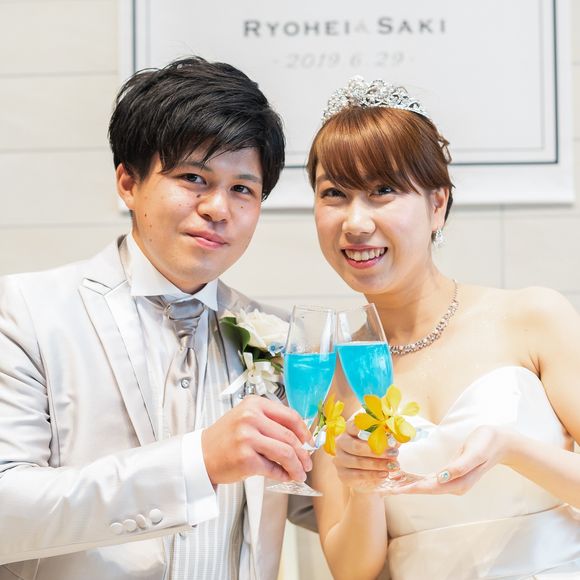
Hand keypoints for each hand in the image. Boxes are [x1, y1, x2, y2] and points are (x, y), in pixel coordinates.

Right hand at [202, 395, 312, 484]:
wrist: (201, 455)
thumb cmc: (227, 438)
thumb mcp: (247, 418)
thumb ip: (271, 422)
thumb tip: (301, 438)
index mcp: (254, 404)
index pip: (290, 416)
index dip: (304, 431)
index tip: (309, 442)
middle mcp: (251, 418)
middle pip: (289, 436)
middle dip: (303, 453)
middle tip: (307, 463)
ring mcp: (247, 438)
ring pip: (285, 453)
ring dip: (297, 466)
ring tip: (300, 474)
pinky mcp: (245, 459)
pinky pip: (273, 469)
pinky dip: (282, 475)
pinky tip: (284, 477)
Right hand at [333, 419, 390, 490]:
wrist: (368, 476)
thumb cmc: (375, 453)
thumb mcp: (382, 443)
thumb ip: (388, 438)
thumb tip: (399, 435)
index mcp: (349, 430)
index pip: (352, 425)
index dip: (361, 426)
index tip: (374, 427)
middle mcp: (341, 443)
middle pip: (356, 446)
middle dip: (376, 450)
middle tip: (394, 453)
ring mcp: (340, 459)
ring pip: (358, 461)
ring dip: (378, 464)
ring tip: (394, 465)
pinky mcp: (343, 474)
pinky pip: (358, 475)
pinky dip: (373, 475)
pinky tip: (385, 474)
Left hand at [388, 425, 511, 495]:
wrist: (501, 442)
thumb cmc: (487, 443)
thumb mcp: (475, 452)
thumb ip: (459, 466)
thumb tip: (441, 477)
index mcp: (458, 483)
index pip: (428, 488)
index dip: (408, 488)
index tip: (391, 489)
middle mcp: (453, 485)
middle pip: (422, 489)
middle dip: (401, 489)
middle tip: (380, 488)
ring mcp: (451, 481)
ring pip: (423, 485)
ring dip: (405, 485)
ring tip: (385, 484)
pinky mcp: (449, 474)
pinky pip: (427, 479)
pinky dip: (413, 479)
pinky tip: (401, 477)